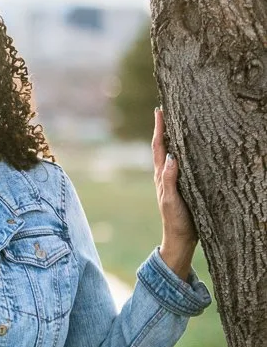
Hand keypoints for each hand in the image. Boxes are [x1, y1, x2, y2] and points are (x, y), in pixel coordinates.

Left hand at [153, 107, 197, 279]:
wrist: (180, 237)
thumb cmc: (175, 219)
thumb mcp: (171, 200)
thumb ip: (170, 180)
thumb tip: (171, 157)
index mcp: (160, 175)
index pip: (159, 146)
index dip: (159, 128)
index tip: (158, 110)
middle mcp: (165, 174)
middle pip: (163, 145)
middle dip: (164, 127)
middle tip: (166, 108)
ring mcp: (173, 179)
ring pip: (171, 153)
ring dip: (172, 137)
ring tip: (176, 121)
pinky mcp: (182, 185)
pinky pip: (181, 163)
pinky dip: (182, 151)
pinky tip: (188, 147)